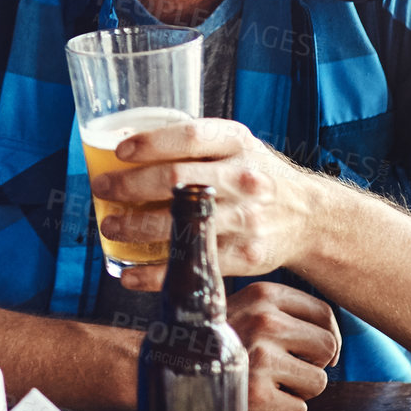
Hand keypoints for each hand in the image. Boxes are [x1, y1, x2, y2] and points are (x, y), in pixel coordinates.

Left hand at [94, 118, 317, 287]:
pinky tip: (130, 274)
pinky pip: (194, 265)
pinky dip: (157, 273)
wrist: (309, 217)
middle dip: (130, 187)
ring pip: (181, 225)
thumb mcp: (236, 145)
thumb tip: (125, 145)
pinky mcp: (246, 257)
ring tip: (109, 227)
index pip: (190, 137)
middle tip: (102, 189)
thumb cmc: (256, 174)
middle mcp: (244, 179)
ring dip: (136, 229)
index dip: (151, 143)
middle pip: (177, 181)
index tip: (119, 151)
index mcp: (238, 143)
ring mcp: (246, 220)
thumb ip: (195, 143)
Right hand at [226, 282, 340, 410]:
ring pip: (318, 381)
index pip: (324, 313)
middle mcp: (264, 320)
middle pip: (327, 346)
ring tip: (268, 382)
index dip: (326, 336)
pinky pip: (299, 409)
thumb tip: (333, 341)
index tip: (315, 351)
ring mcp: (260, 356)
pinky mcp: (257, 392)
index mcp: (262, 293)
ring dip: (297, 389)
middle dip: (312, 363)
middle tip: (285, 367)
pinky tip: (260, 400)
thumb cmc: (214, 340)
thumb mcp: (243, 309)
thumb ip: (281, 312)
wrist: (167, 366)